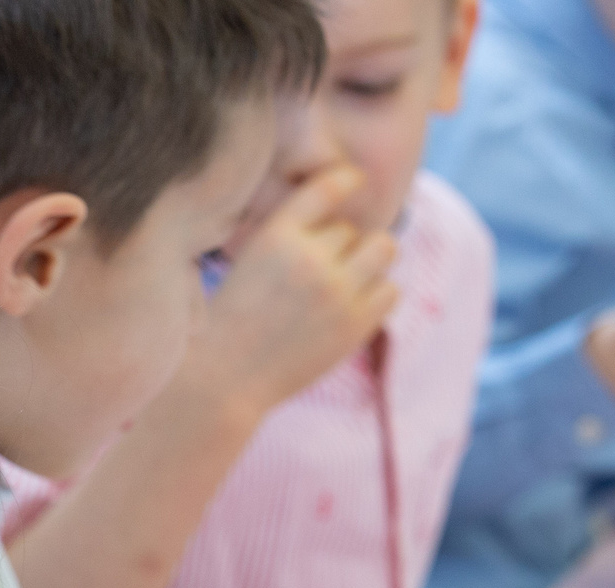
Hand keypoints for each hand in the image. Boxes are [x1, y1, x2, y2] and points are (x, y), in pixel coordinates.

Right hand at [193, 164, 400, 416]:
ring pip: (383, 248)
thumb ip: (290, 237)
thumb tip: (346, 221)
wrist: (223, 380)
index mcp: (275, 236)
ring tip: (345, 283)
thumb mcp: (249, 262)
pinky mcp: (354, 325)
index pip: (329, 185)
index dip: (347, 180)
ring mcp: (335, 292)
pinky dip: (377, 295)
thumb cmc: (232, 321)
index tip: (354, 182)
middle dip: (337, 248)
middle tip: (316, 274)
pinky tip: (350, 309)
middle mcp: (308, 258)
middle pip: (350, 229)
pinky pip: (391, 290)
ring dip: (368, 262)